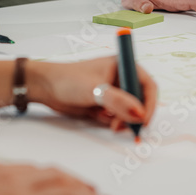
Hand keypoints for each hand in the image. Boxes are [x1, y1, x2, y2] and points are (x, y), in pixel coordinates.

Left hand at [29, 57, 156, 132]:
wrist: (45, 88)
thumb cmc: (67, 79)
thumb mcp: (94, 89)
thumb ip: (118, 101)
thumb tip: (139, 114)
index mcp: (122, 65)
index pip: (147, 84)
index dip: (150, 102)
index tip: (144, 119)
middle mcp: (119, 78)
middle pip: (141, 100)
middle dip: (136, 115)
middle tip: (128, 128)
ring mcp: (112, 92)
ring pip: (129, 111)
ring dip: (124, 121)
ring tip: (112, 125)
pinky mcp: (104, 105)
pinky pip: (117, 117)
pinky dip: (113, 122)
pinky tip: (99, 117)